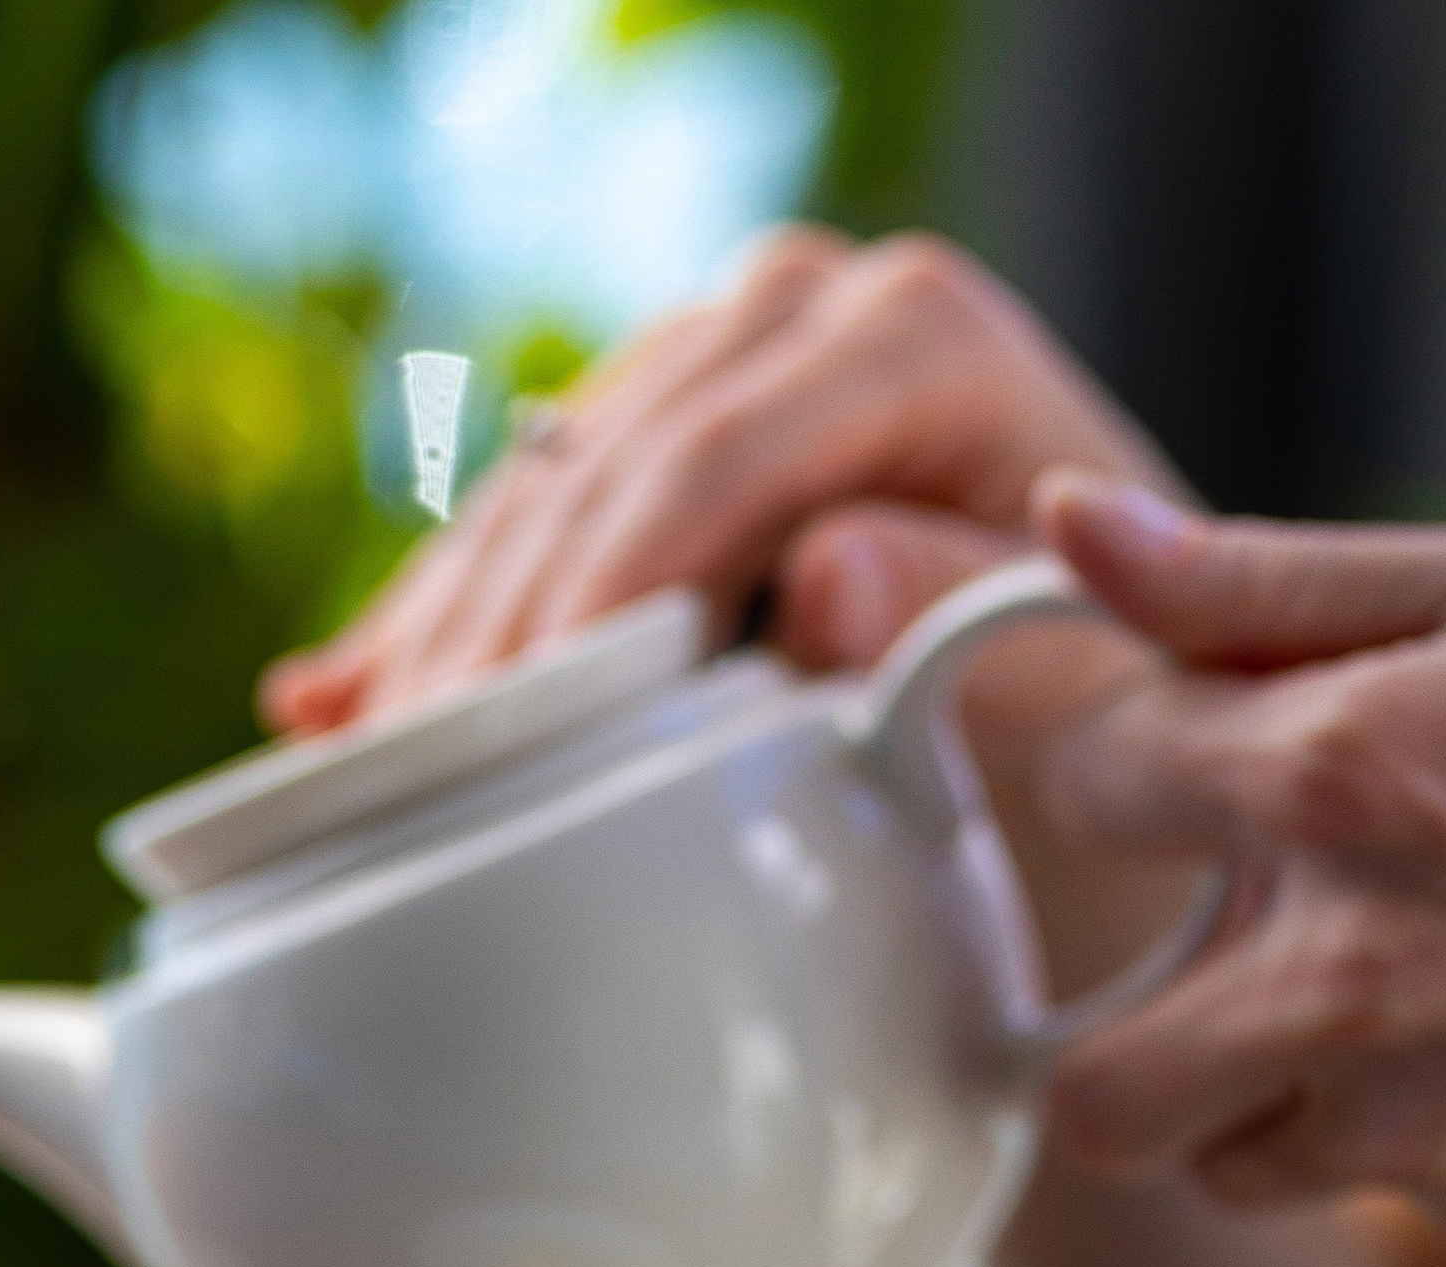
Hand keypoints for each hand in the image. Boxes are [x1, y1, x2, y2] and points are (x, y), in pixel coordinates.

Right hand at [257, 227, 1173, 731]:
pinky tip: (330, 705)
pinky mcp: (663, 444)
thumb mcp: (1074, 686)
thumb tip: (817, 576)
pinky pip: (527, 531)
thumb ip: (958, 622)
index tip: (518, 721)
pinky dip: (438, 628)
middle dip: (496, 628)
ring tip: (346, 760)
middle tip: (407, 775)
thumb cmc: (1107, 710)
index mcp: (914, 336)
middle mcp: (807, 313)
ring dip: (439, 635)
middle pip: (603, 469)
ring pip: (541, 496)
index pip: (709, 456)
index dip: (598, 591)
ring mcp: (723, 370)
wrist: (1114, 710)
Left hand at [1033, 478, 1445, 1266]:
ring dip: (1276, 1105)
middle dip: (1142, 1043)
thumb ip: (1264, 582)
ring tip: (1401, 1000)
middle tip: (1229, 967)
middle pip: (1099, 1097)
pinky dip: (1412, 1149)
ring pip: (1230, 1172)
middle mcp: (1362, 970)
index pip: (1086, 784)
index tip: (1193, 766)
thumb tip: (1061, 521)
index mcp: (1346, 774)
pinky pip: (1381, 1206)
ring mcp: (1436, 1116)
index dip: (1133, 770)